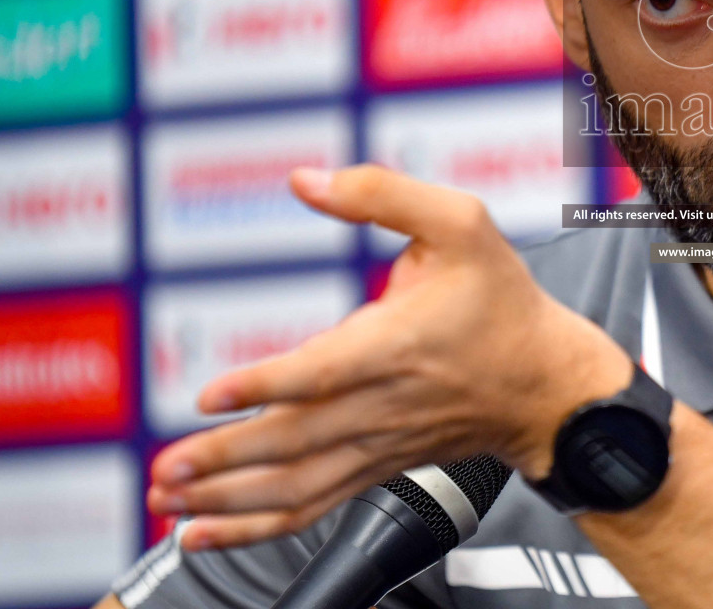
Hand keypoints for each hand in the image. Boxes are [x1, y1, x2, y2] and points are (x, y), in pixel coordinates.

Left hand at [145, 164, 633, 550]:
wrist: (547, 384)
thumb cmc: (503, 302)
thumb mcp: (462, 224)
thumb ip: (382, 194)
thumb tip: (306, 181)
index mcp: (398, 343)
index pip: (324, 373)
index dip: (266, 386)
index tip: (211, 396)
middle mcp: (382, 403)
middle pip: (295, 442)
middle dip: (224, 459)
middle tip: (165, 468)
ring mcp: (376, 444)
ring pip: (295, 486)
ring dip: (227, 500)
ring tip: (168, 500)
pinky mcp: (374, 467)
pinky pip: (310, 506)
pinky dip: (255, 526)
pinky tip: (206, 532)